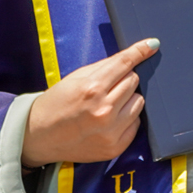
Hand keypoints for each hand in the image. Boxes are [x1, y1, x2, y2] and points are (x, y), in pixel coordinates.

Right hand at [20, 39, 158, 168]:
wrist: (40, 136)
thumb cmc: (56, 104)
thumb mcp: (75, 78)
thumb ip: (104, 67)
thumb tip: (131, 57)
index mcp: (92, 89)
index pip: (124, 64)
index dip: (139, 51)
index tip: (152, 45)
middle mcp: (104, 111)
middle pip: (134, 82)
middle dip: (123, 80)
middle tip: (107, 87)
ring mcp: (111, 131)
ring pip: (139, 102)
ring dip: (128, 99)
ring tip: (108, 105)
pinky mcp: (115, 147)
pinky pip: (136, 125)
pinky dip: (127, 119)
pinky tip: (109, 121)